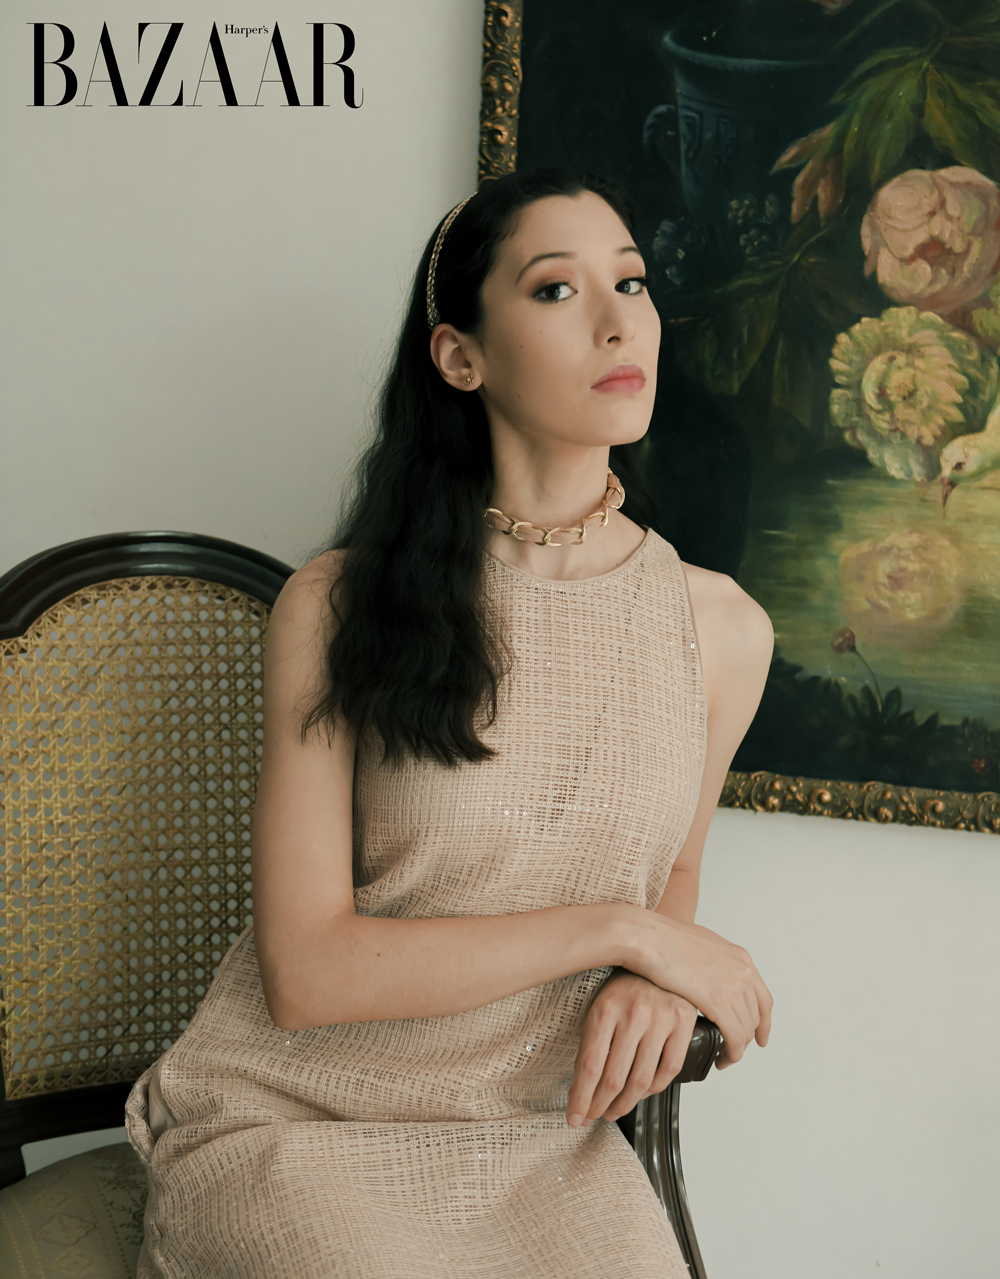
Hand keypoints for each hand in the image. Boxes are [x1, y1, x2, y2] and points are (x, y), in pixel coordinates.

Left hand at [565, 970, 698, 1126]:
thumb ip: (591, 1045)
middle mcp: (633, 1013)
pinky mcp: (684, 1020)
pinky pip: (670, 1068)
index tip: (575, 1116)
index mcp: (605, 1008)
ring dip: (626, 1104)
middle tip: (593, 1116)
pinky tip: (643, 1092)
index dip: (581, 1098)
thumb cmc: (623, 985)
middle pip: (614, 1077)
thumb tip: (580, 1090)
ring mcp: (661, 1017)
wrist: (656, 952)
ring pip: (642, 1079)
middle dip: (600, 1105)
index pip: (590, 1066)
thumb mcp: (598, 1007)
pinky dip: (656, 1087)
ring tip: (614, 1110)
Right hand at [620, 907, 772, 1067]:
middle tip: (732, 1050)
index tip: (758, 1037)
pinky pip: (734, 1038)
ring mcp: (733, 986)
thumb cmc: (663, 939)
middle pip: (755, 1018)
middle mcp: (743, 971)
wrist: (649, 937)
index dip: (763, 1023)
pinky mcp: (718, 1002)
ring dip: (736, 1049)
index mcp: (740, 958)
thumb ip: (714, 961)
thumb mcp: (701, 944)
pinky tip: (720, 1059)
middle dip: (746, 1038)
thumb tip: (709, 974)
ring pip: (745, 1031)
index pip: (763, 999)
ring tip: (722, 1058)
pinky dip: (731, 1054)